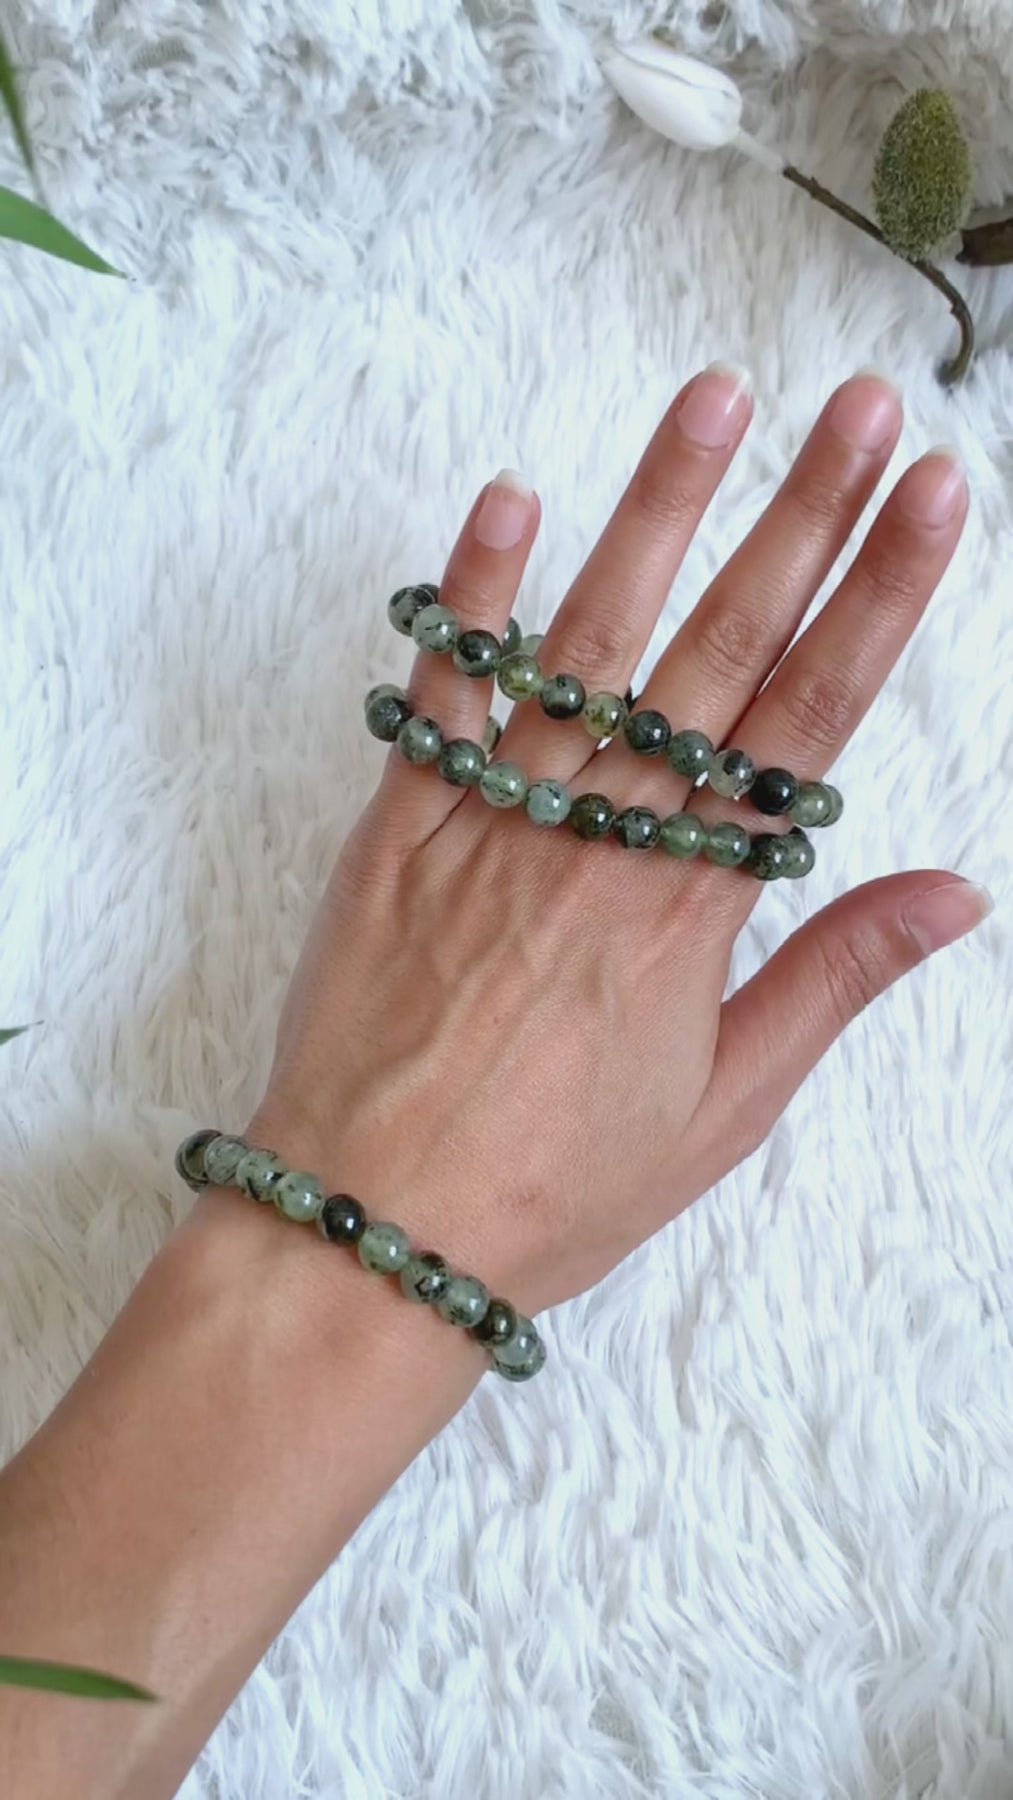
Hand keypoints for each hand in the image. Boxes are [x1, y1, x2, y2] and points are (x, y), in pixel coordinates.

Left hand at [233, 366, 984, 1320]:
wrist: (372, 1230)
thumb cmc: (555, 1184)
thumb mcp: (724, 1109)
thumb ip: (831, 980)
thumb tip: (954, 893)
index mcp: (694, 906)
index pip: (810, 719)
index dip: (879, 597)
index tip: (931, 495)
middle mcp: (602, 838)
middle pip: (720, 652)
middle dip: (801, 520)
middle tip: (858, 408)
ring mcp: (495, 820)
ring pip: (593, 642)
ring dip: (658, 513)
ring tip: (717, 401)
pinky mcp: (399, 826)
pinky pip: (440, 694)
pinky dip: (469, 598)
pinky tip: (510, 499)